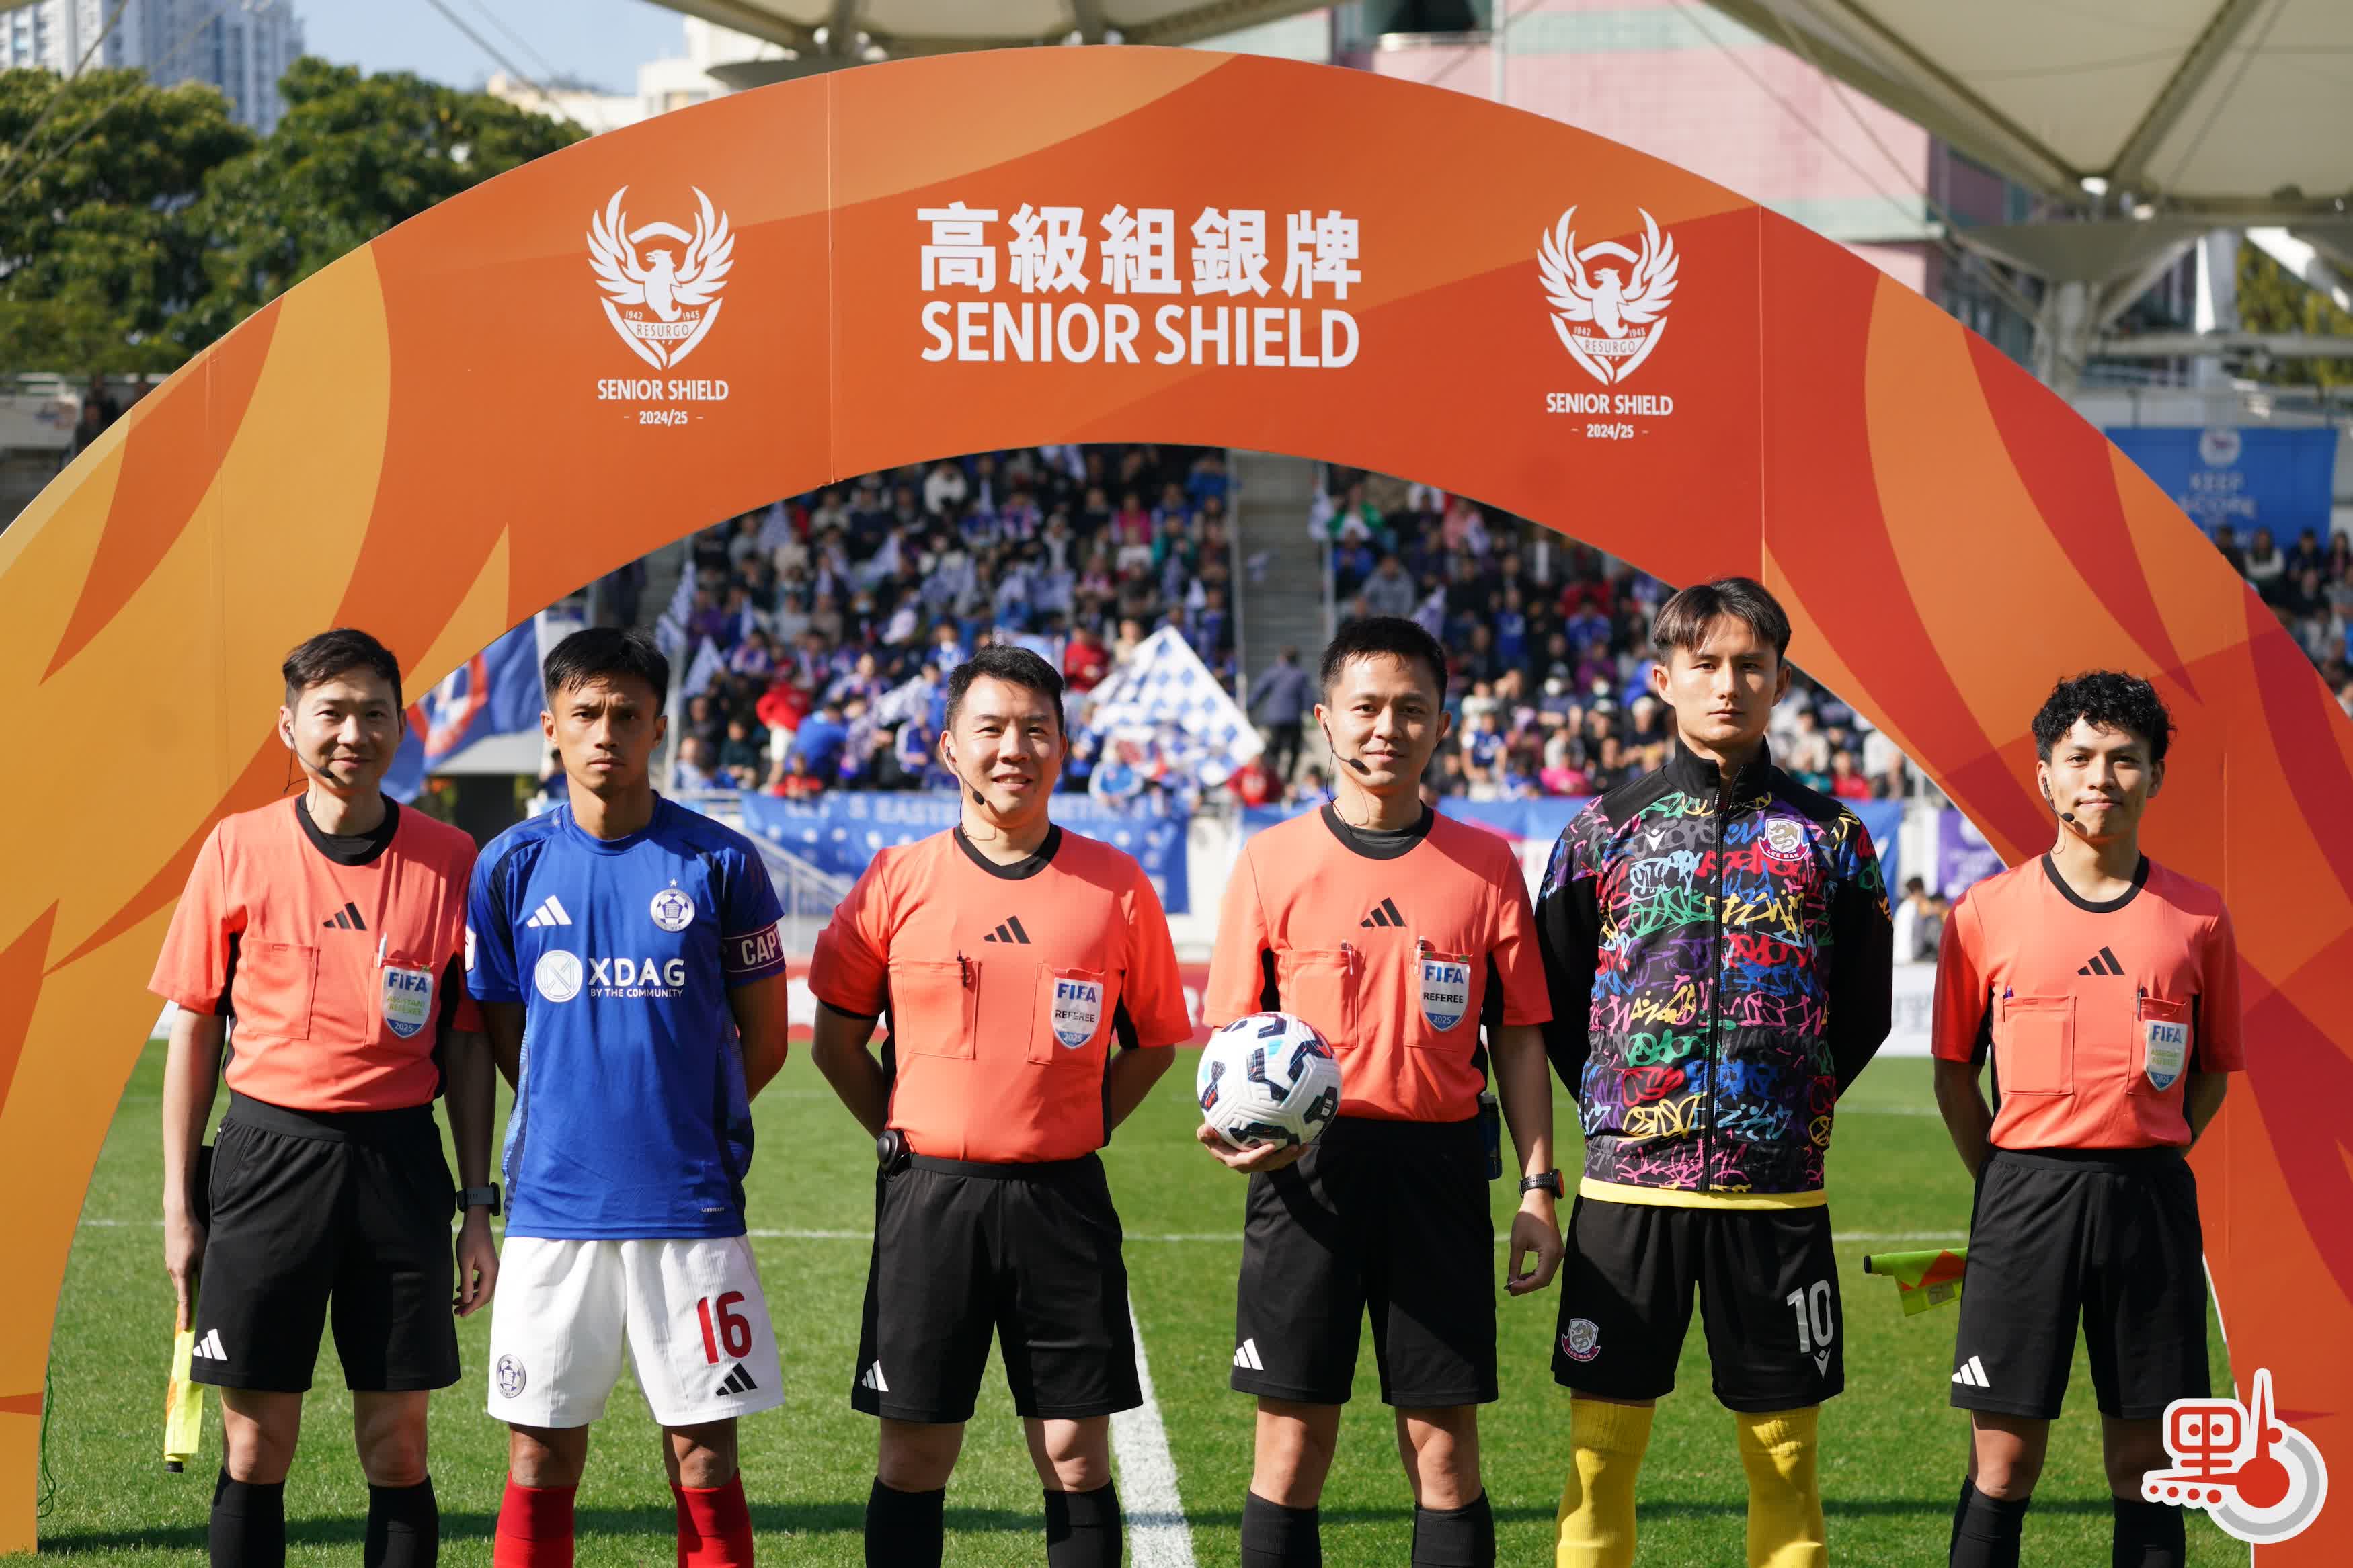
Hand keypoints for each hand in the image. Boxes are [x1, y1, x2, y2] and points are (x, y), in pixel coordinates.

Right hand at [164, 1209, 204, 1330]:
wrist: (177, 1216)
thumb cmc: (194, 1233)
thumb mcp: (204, 1251)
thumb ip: (205, 1269)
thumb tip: (207, 1284)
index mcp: (181, 1271)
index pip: (184, 1298)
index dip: (186, 1314)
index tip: (185, 1328)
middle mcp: (173, 1270)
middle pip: (183, 1292)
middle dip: (188, 1304)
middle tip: (193, 1318)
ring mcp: (170, 1264)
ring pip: (181, 1282)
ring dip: (188, 1290)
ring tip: (196, 1298)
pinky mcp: (171, 1258)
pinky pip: (179, 1274)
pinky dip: (186, 1280)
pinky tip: (193, 1277)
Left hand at [454, 1208, 499, 1316]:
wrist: (476, 1222)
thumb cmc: (470, 1239)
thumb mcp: (465, 1262)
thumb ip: (466, 1281)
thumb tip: (467, 1301)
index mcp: (491, 1272)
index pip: (483, 1296)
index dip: (471, 1307)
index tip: (460, 1314)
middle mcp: (494, 1272)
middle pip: (485, 1295)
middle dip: (471, 1304)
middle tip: (456, 1311)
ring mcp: (492, 1268)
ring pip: (483, 1289)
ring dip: (470, 1296)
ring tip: (455, 1301)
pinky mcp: (487, 1264)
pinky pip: (482, 1281)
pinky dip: (472, 1287)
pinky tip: (460, 1289)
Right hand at [1195, 1121, 1306, 1173]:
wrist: (1222, 1135)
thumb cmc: (1213, 1132)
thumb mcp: (1206, 1133)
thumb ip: (1205, 1134)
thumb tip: (1206, 1130)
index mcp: (1234, 1160)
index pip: (1247, 1161)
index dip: (1259, 1156)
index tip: (1270, 1146)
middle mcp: (1248, 1164)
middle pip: (1267, 1164)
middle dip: (1281, 1158)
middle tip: (1293, 1146)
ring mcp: (1259, 1162)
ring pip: (1277, 1162)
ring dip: (1290, 1156)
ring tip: (1303, 1145)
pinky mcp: (1267, 1157)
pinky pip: (1281, 1157)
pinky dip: (1292, 1152)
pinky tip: (1305, 1142)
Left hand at [1505, 1195, 1562, 1296]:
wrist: (1539, 1201)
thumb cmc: (1528, 1218)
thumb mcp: (1517, 1242)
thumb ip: (1515, 1264)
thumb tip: (1511, 1282)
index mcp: (1550, 1253)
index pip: (1540, 1278)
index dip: (1525, 1286)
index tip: (1510, 1288)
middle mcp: (1558, 1255)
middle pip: (1544, 1280)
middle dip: (1528, 1286)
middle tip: (1511, 1290)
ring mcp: (1559, 1253)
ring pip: (1546, 1276)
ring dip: (1531, 1281)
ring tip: (1514, 1283)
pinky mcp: (1556, 1251)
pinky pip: (1547, 1268)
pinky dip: (1536, 1274)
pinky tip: (1523, 1275)